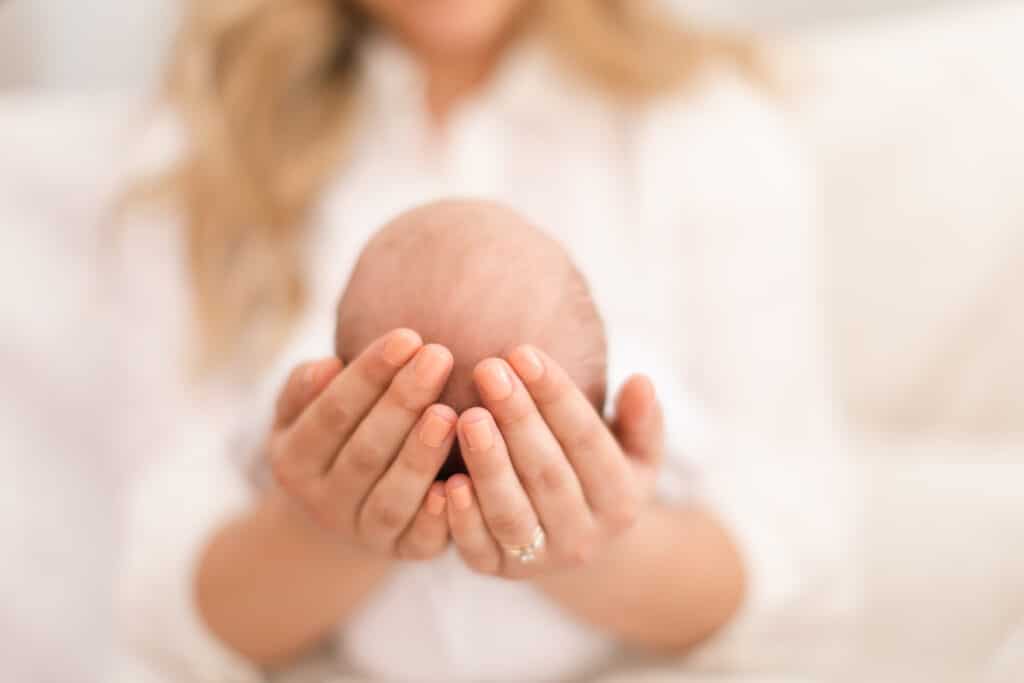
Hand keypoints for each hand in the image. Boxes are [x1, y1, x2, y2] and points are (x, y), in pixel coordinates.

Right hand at [268, 329, 455, 559]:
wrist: (341, 515)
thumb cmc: (332, 439)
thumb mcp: (300, 413)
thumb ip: (305, 388)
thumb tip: (326, 368)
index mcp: (294, 460)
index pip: (332, 412)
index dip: (368, 374)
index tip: (408, 336)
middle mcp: (323, 501)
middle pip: (366, 451)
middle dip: (402, 402)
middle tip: (439, 355)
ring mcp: (363, 532)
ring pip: (393, 496)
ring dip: (421, 455)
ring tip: (451, 413)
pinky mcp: (404, 553)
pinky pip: (421, 539)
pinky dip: (439, 516)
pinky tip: (462, 482)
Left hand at [445, 345, 664, 578]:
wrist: (579, 550)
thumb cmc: (599, 478)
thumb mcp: (635, 454)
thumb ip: (642, 420)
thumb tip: (641, 382)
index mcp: (620, 500)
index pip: (587, 440)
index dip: (556, 396)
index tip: (524, 352)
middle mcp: (584, 536)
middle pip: (548, 473)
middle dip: (517, 418)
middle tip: (488, 369)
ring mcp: (540, 559)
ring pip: (512, 512)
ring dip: (489, 465)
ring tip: (466, 417)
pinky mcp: (497, 572)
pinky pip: (478, 549)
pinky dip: (462, 519)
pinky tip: (444, 482)